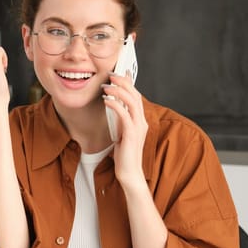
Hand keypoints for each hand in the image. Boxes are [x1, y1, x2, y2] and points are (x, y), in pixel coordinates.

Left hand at [102, 70, 148, 188]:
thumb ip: (121, 120)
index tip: (119, 73)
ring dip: (118, 91)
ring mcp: (138, 128)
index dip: (129, 83)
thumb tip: (115, 106)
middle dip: (123, 82)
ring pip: (131, 102)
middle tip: (111, 75)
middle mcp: (142, 122)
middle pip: (135, 95)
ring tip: (106, 87)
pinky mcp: (132, 134)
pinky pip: (124, 114)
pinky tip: (106, 101)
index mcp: (140, 121)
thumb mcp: (122, 133)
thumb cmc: (125, 156)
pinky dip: (115, 105)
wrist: (129, 174)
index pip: (137, 96)